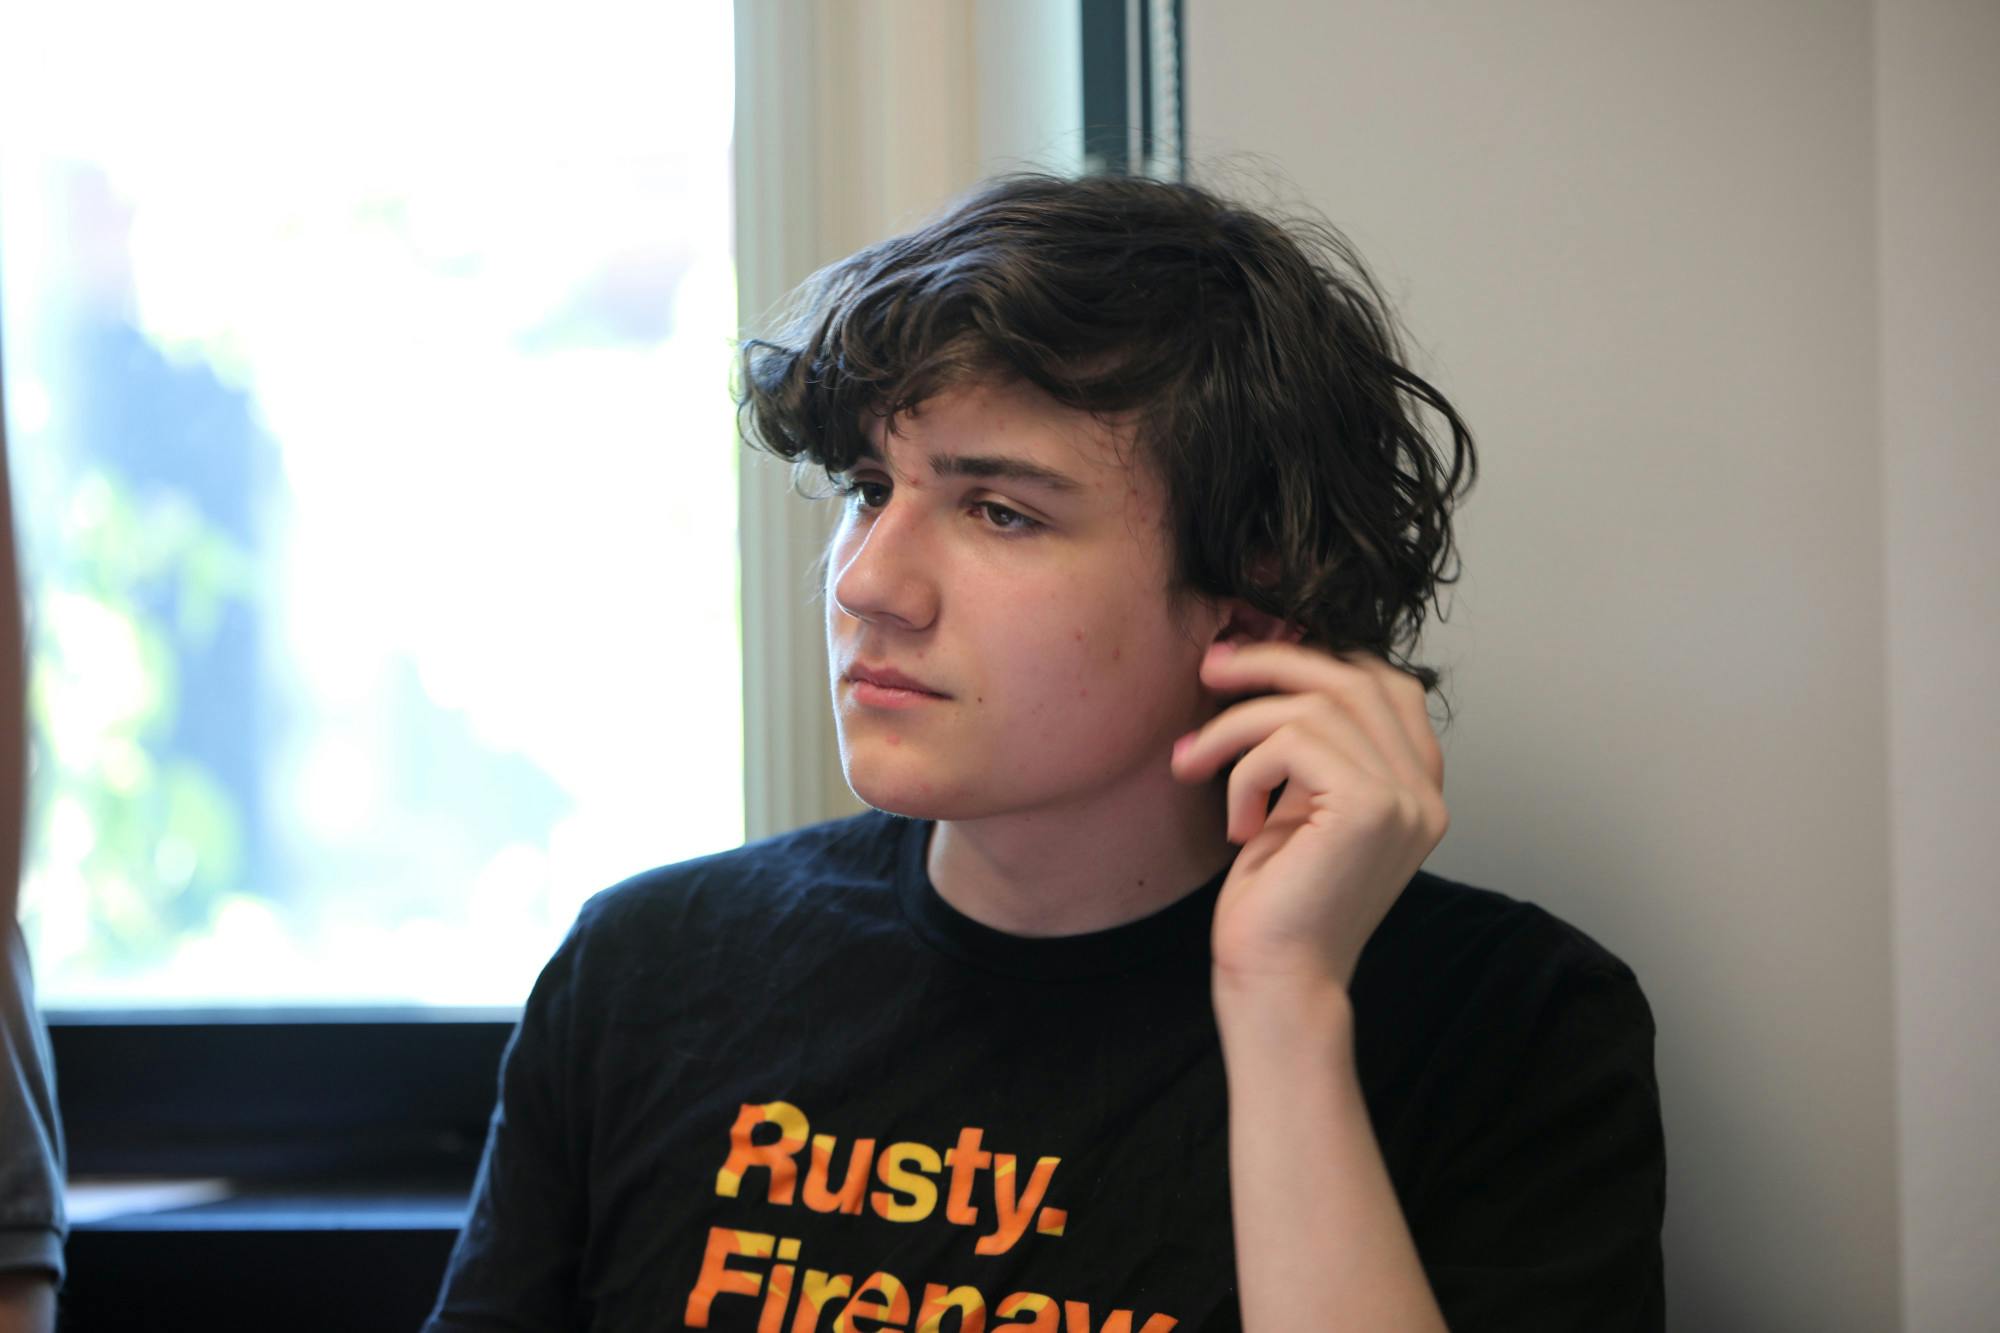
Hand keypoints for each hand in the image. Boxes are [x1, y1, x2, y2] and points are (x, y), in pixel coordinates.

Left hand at [1170, 641, 1448, 994]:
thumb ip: (1308, 749)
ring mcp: (1405, 800)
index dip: (1316, 660)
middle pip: (1355, 678)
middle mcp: (1424, 792)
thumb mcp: (1297, 807)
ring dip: (1236, 727)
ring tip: (1194, 764)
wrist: (1278, 981)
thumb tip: (1267, 671)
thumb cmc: (1277, 904)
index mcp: (1417, 789)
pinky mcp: (1368, 809)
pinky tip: (1236, 824)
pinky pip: (1291, 742)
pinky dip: (1245, 770)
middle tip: (1210, 669)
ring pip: (1313, 706)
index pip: (1386, 685)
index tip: (1247, 665)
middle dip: (1273, 662)